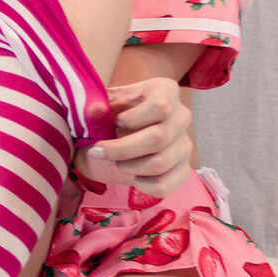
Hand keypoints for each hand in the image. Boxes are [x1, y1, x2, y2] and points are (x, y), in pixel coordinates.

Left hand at [78, 78, 193, 199]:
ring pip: (159, 163)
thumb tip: (93, 112)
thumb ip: (96, 106)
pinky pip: (164, 185)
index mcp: (165, 91)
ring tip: (115, 161)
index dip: (133, 119)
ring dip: (128, 166)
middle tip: (99, 150)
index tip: (115, 122)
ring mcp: (184, 145)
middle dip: (121, 149)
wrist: (115, 135)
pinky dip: (142, 185)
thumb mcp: (102, 103)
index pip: (161, 107)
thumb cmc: (111, 114)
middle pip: (158, 138)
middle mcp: (181, 116)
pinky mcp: (182, 170)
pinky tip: (132, 175)